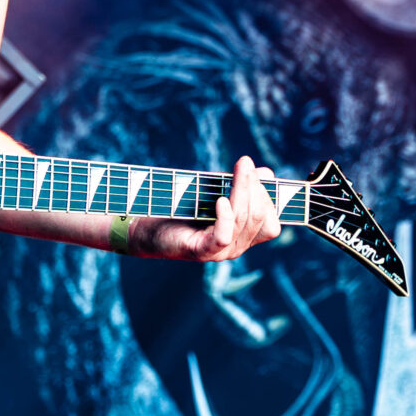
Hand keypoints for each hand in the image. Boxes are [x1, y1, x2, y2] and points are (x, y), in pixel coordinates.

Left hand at [139, 155, 280, 262]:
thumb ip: (238, 186)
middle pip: (259, 218)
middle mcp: (236, 248)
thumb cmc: (180, 210)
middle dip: (255, 187)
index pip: (270, 223)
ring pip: (243, 221)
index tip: (258, 172)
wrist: (145, 229)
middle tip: (245, 163)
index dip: (267, 197)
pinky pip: (223, 236)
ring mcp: (220, 252)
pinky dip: (225, 217)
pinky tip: (221, 200)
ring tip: (240, 168)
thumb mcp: (214, 193)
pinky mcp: (200, 252)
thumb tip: (264, 172)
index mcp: (242, 237)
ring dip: (242, 190)